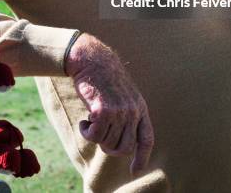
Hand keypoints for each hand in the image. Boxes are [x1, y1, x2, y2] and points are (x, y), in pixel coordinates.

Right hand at [65, 33, 153, 175]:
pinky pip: (94, 136)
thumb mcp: (123, 94)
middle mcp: (132, 111)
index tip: (136, 170)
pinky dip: (85, 132)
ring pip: (107, 143)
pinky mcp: (103, 111)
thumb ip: (127, 114)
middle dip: (109, 147)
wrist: (92, 60)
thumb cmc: (104, 77)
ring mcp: (119, 112)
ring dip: (95, 135)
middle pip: (124, 148)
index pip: (146, 138)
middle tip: (99, 134)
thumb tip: (123, 144)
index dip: (142, 156)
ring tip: (91, 119)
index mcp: (140, 107)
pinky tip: (84, 120)